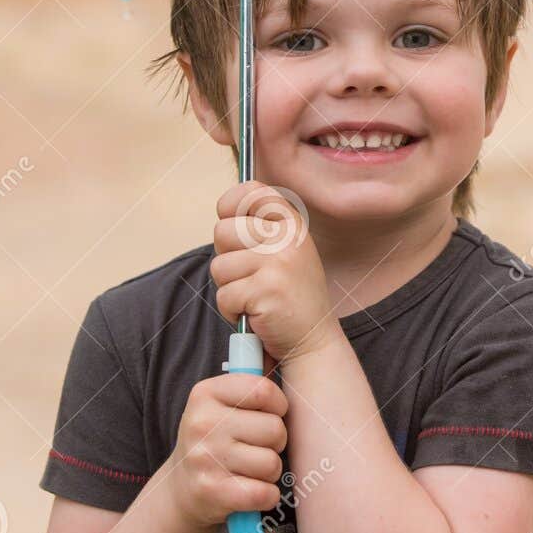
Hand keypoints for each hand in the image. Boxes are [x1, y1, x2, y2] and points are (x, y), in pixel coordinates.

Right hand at [167, 373, 288, 527]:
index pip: (264, 390)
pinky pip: (264, 493)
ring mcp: (204, 458)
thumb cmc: (215, 440)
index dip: (279, 405)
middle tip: (257, 447)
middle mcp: (201, 422)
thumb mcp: (221, 404)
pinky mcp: (211, 492)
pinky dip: (266, 496)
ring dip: (269, 472)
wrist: (182, 489)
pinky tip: (251, 490)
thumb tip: (283, 347)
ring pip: (272, 463)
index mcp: (205, 393)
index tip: (272, 414)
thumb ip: (249, 383)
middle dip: (275, 442)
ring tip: (249, 469)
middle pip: (274, 429)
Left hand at [210, 181, 341, 366]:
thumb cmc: (289, 298)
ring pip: (219, 267)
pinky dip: (232, 311)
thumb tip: (222, 212)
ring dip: (229, 289)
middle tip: (250, 276)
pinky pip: (224, 296)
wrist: (313, 341)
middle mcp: (288, 238)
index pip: (251, 191)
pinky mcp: (266, 290)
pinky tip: (256, 315)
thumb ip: (259, 230)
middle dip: (226, 258)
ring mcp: (279, 263)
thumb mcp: (284, 252)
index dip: (230, 205)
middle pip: (222, 231)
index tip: (233, 225)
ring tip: (255, 298)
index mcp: (292, 223)